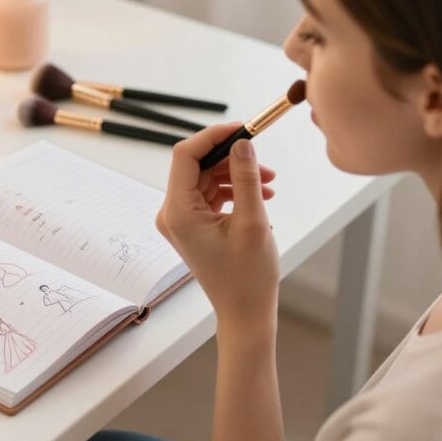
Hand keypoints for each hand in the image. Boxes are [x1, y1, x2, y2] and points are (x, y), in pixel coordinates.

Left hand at [156, 123, 279, 336]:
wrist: (244, 312)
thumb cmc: (248, 276)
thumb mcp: (252, 222)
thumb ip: (246, 178)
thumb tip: (242, 143)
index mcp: (178, 212)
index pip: (185, 155)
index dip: (213, 136)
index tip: (243, 128)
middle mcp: (172, 213)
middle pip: (196, 165)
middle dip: (230, 156)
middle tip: (262, 154)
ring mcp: (180, 219)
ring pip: (206, 178)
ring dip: (237, 174)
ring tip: (269, 183)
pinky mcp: (192, 224)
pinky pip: (210, 194)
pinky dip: (234, 190)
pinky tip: (261, 195)